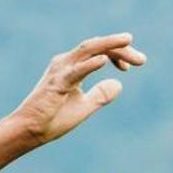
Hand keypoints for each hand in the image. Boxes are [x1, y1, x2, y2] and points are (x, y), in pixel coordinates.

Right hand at [7, 33, 145, 145]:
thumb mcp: (85, 105)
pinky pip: (76, 71)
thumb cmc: (54, 118)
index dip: (117, 55)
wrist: (30, 131)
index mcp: (73, 67)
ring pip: (88, 50)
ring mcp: (61, 70)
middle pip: (97, 47)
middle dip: (121, 49)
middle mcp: (66, 62)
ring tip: (127, 41)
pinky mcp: (57, 83)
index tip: (130, 67)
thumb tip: (118, 84)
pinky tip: (104, 61)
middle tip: (142, 59)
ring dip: (110, 46)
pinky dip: (91, 64)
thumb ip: (101, 94)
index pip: (99, 52)